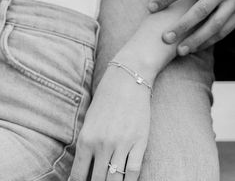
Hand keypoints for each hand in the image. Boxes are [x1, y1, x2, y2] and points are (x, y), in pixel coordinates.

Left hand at [69, 57, 150, 180]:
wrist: (127, 80)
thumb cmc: (105, 98)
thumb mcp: (89, 119)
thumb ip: (86, 143)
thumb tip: (85, 165)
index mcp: (87, 139)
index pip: (79, 175)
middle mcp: (103, 145)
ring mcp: (122, 145)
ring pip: (115, 180)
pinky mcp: (139, 142)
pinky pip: (134, 171)